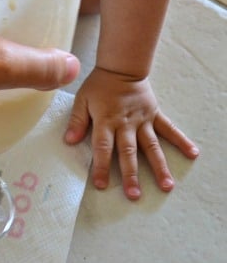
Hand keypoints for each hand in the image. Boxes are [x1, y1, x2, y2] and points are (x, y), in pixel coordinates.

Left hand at [64, 67, 198, 198]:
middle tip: (134, 195)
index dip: (101, 165)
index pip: (102, 146)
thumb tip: (69, 140)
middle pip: (128, 151)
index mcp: (106, 120)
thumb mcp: (82, 99)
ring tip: (167, 186)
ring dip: (159, 166)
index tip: (101, 184)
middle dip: (131, 174)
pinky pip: (169, 129)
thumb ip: (77, 121)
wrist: (121, 67)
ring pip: (151, 146)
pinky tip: (193, 153)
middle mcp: (126, 123)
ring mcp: (143, 120)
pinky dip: (181, 140)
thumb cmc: (99, 85)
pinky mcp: (155, 115)